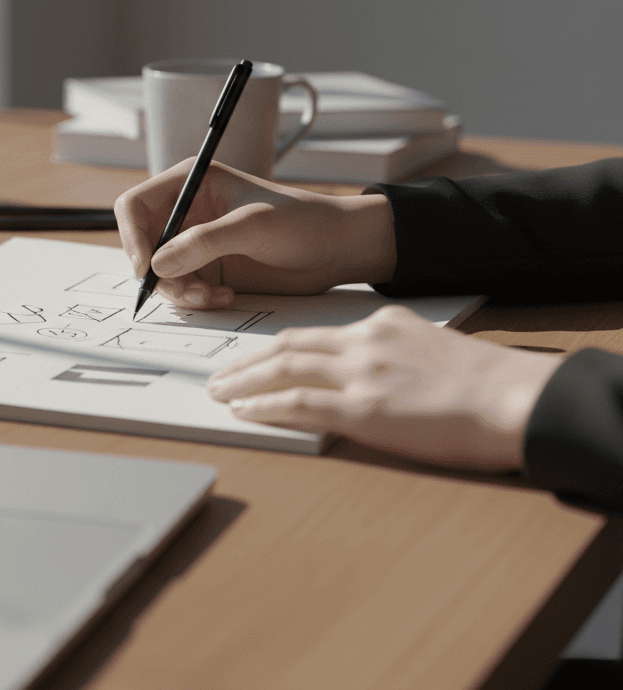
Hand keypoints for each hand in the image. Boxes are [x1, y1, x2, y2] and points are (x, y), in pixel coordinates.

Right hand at [113, 158, 397, 308]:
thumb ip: (203, 242)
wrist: (338, 249)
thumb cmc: (303, 222)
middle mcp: (186, 212)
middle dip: (158, 274)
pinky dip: (196, 300)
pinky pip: (181, 290)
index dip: (132, 237)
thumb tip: (157, 266)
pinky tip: (225, 298)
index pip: (134, 205)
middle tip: (187, 292)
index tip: (146, 268)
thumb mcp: (252, 226)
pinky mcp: (207, 270)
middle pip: (142, 245)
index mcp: (191, 183)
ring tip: (212, 297)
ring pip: (159, 274)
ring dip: (179, 292)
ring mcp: (195, 243)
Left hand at [206, 305, 562, 469]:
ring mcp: (361, 374)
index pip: (316, 333)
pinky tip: (243, 411)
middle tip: (219, 374)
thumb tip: (376, 374)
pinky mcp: (362, 409)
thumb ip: (398, 354)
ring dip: (244, 381)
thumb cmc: (489, 386)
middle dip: (249, 361)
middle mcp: (366, 342)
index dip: (278, 346)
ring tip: (218, 393)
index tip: (256, 357)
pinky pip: (297, 403)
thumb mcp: (435, 351)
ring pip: (284, 368)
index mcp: (384, 325)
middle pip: (289, 345)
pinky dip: (264, 406)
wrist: (517, 399)